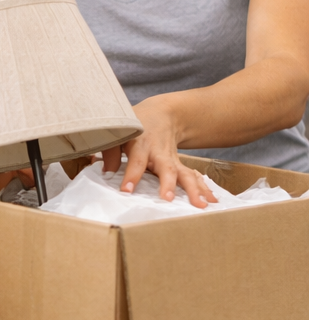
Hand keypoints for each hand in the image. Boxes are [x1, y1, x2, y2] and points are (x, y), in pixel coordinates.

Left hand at [101, 97, 217, 207]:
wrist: (163, 114)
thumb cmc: (136, 126)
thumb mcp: (120, 133)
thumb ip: (110, 151)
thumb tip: (106, 172)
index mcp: (141, 144)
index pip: (136, 160)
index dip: (131, 175)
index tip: (127, 191)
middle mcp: (159, 153)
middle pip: (166, 168)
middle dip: (168, 184)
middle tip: (168, 199)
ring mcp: (173, 160)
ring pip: (185, 174)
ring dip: (194, 189)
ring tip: (201, 205)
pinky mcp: (181, 166)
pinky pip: (194, 177)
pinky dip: (204, 188)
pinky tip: (211, 200)